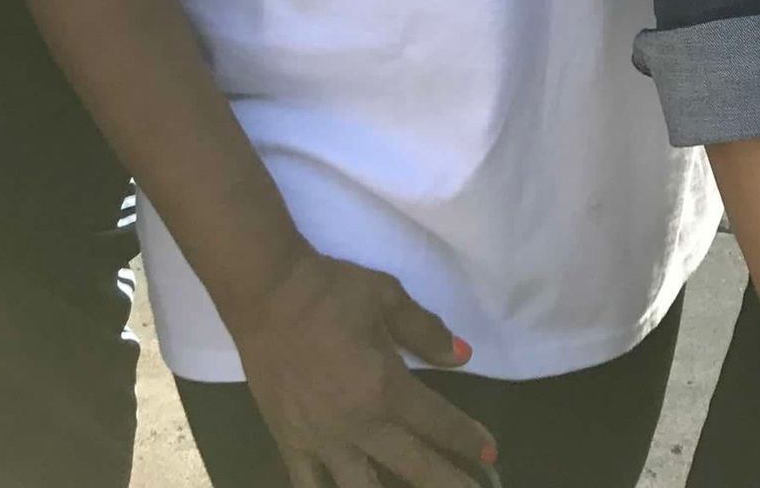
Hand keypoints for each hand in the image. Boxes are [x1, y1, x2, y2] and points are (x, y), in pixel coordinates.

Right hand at [237, 248, 496, 486]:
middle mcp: (358, 424)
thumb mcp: (387, 297)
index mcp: (385, 387)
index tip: (491, 452)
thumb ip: (426, 331)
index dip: (468, 439)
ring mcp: (321, 440)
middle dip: (447, 483)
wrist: (268, 293)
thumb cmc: (331, 290)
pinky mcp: (290, 442)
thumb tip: (463, 357)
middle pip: (413, 467)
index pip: (438, 423)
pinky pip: (310, 485)